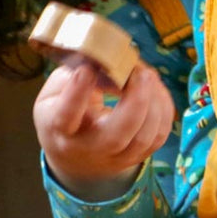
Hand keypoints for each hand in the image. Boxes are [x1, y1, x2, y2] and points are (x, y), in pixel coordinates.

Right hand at [34, 61, 174, 199]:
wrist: (75, 157)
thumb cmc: (62, 116)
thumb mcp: (53, 94)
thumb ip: (70, 77)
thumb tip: (101, 59)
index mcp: (61, 131)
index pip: (67, 117)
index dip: (77, 93)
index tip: (88, 69)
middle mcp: (89, 149)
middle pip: (116, 137)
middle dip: (135, 101)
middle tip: (140, 72)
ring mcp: (117, 158)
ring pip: (144, 137)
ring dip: (154, 101)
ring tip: (147, 75)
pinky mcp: (138, 156)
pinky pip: (159, 135)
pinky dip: (163, 108)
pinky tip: (155, 88)